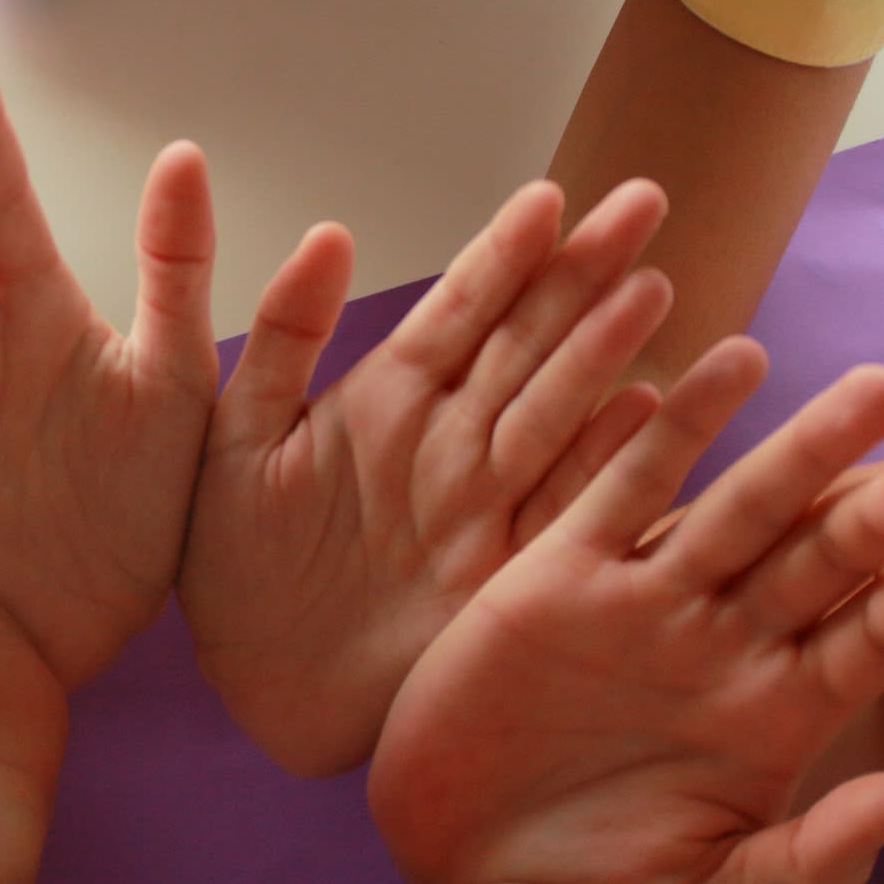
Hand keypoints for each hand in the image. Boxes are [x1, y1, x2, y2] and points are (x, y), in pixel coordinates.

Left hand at [180, 178, 673, 774]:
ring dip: (605, 353)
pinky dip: (606, 465)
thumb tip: (332, 234)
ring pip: (557, 412)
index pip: (459, 307)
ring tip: (651, 289)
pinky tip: (646, 412)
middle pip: (528, 341)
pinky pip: (565, 510)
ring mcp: (487, 506)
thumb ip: (282, 341)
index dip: (502, 252)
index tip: (549, 197)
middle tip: (642, 202)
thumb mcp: (234, 442)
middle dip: (583, 273)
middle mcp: (452, 442)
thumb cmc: (232, 566)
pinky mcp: (507, 574)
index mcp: (387, 399)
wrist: (257, 686)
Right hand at [369, 342, 883, 883]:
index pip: (857, 652)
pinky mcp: (561, 570)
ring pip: (741, 506)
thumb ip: (806, 860)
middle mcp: (722, 643)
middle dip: (873, 522)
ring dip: (805, 452)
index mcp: (772, 716)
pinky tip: (732, 368)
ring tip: (874, 396)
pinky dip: (674, 428)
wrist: (458, 861)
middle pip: (816, 562)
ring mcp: (646, 599)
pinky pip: (625, 486)